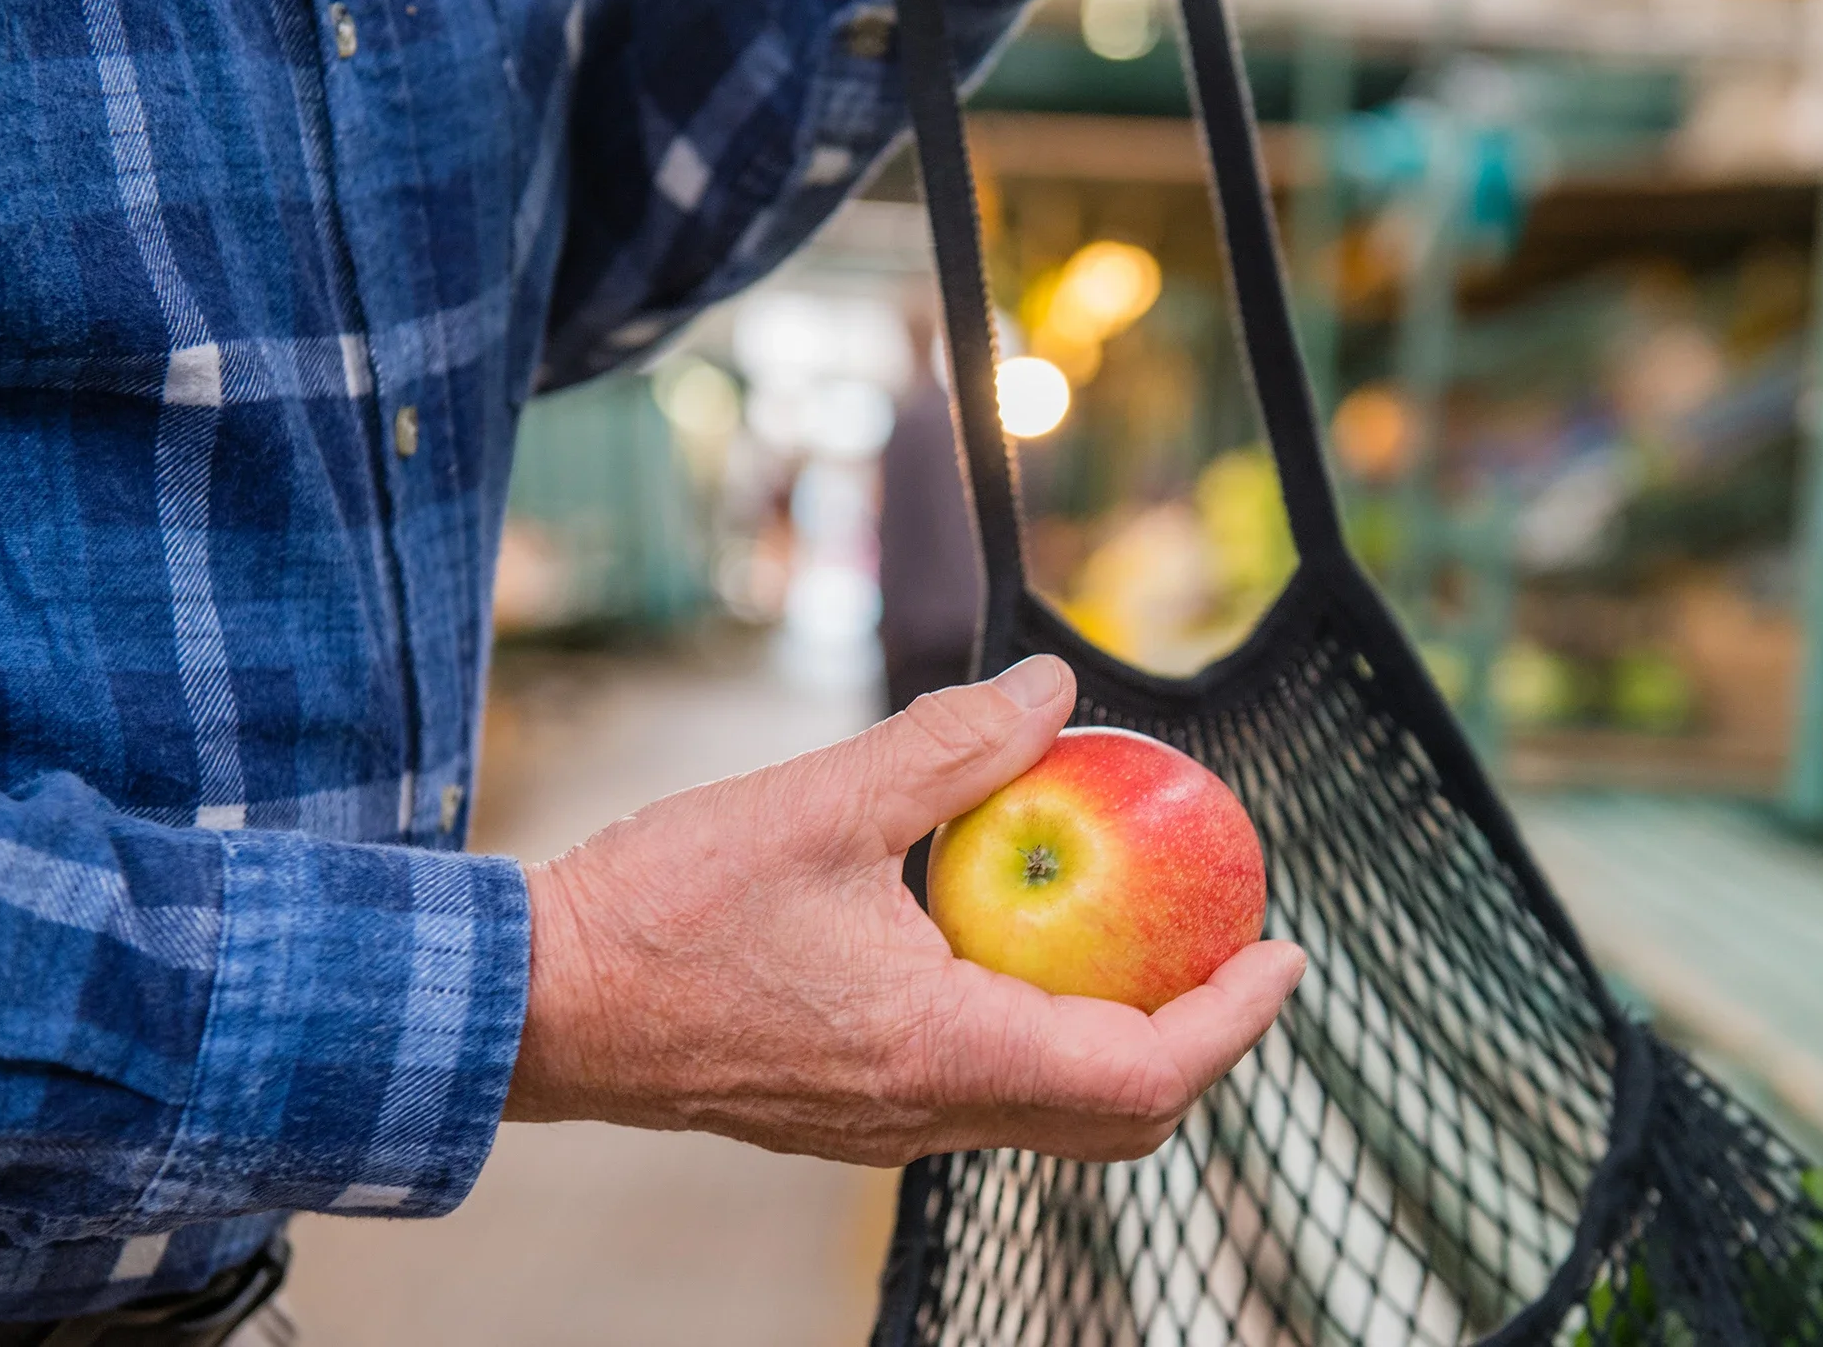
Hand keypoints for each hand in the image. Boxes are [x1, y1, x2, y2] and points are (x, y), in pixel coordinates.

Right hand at [502, 654, 1305, 1164]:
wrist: (539, 1002)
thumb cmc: (662, 910)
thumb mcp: (819, 802)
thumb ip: (950, 747)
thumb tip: (1054, 692)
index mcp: (938, 1051)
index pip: (1140, 1070)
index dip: (1233, 1019)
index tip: (1283, 950)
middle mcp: (925, 1115)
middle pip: (1117, 1117)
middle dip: (1200, 1042)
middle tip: (1236, 950)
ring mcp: (887, 1130)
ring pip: (1053, 1113)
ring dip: (1125, 1040)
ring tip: (1151, 942)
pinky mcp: (852, 1116)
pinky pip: (989, 1095)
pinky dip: (1047, 1037)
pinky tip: (1029, 950)